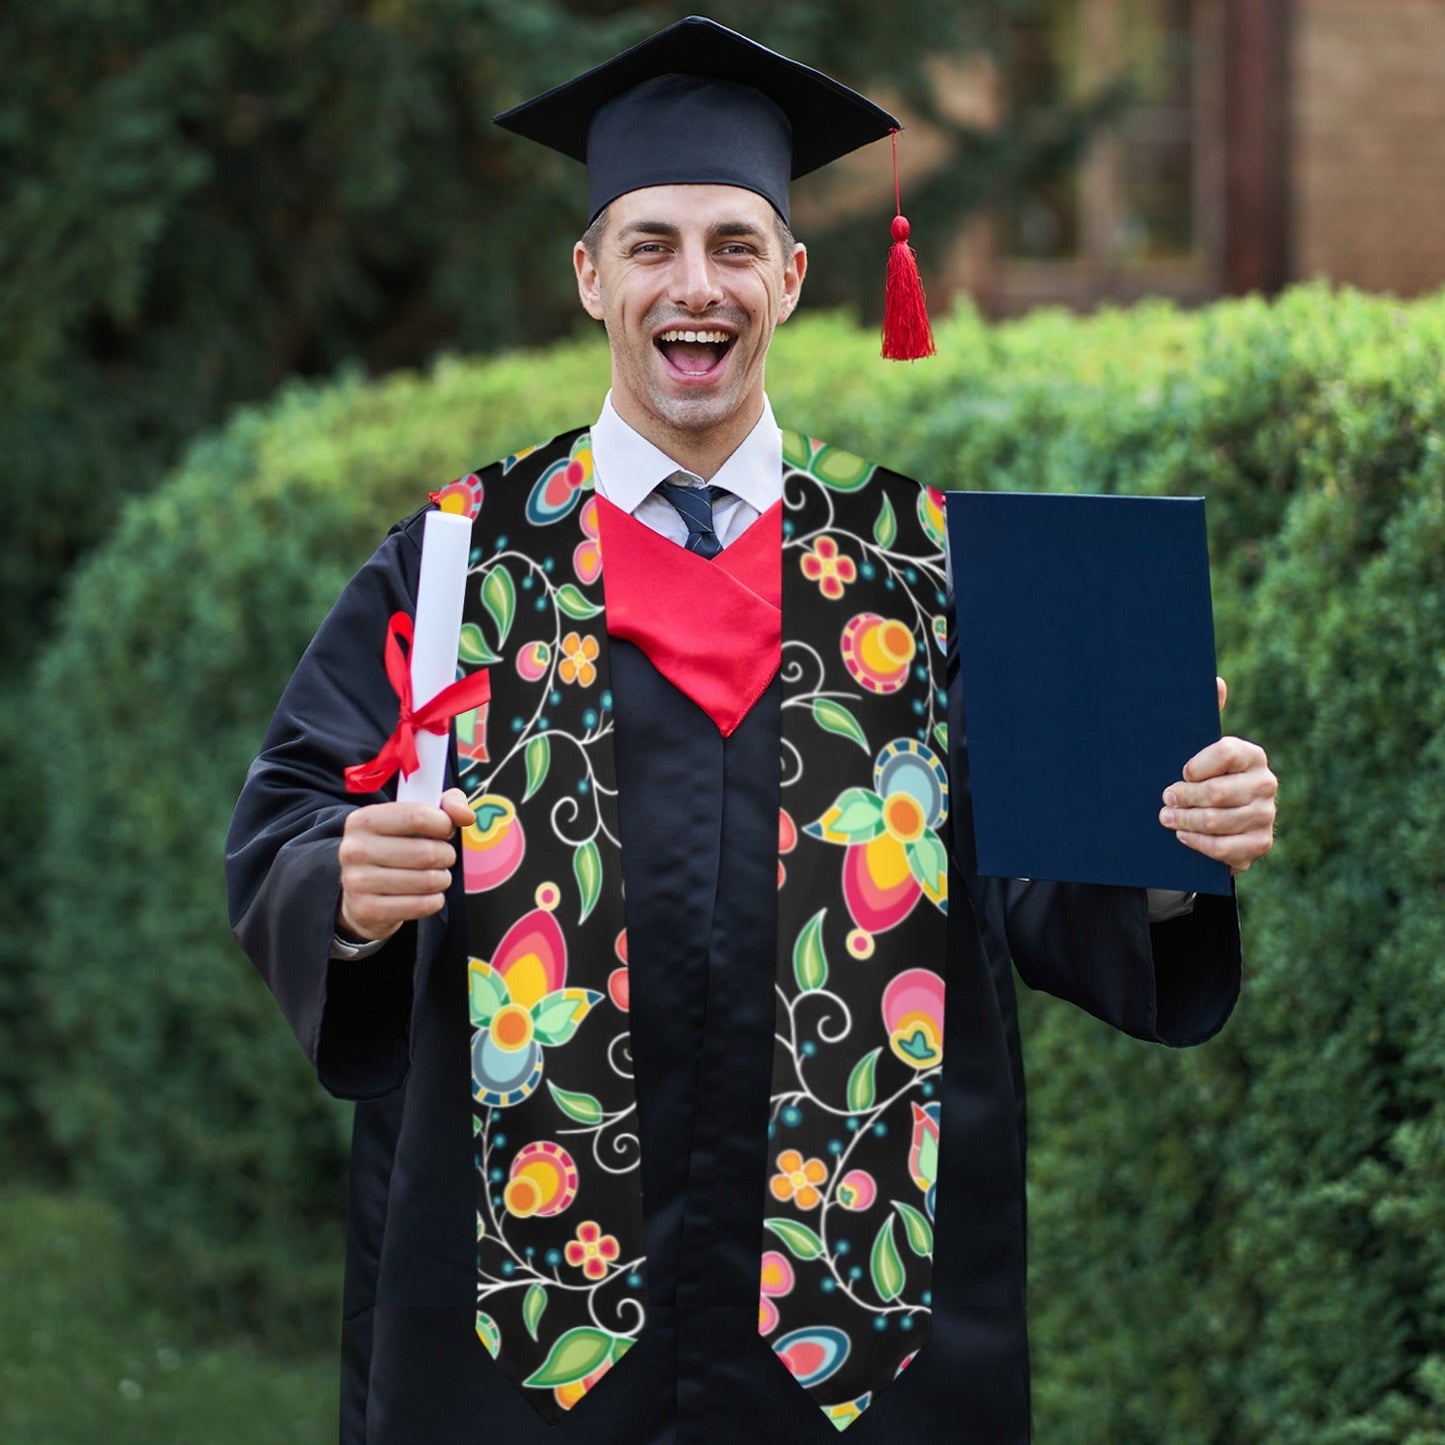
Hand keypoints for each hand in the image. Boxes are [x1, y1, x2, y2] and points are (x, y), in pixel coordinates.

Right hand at [336, 787, 475, 942]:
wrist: (361, 893)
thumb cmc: (395, 848)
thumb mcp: (414, 818)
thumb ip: (446, 806)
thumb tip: (466, 815)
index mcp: (363, 820)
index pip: (417, 816)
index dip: (443, 824)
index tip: (446, 830)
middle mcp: (354, 849)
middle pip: (426, 852)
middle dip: (446, 855)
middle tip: (443, 857)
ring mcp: (357, 882)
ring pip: (427, 881)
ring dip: (442, 879)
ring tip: (436, 876)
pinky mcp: (367, 910)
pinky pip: (421, 905)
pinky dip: (434, 901)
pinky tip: (428, 895)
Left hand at [1159, 678, 1276, 873]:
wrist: (1217, 820)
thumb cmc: (1202, 777)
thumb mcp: (1199, 748)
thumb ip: (1206, 715)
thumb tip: (1216, 681)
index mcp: (1251, 755)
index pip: (1225, 753)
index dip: (1196, 765)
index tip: (1180, 772)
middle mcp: (1265, 783)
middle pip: (1218, 793)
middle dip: (1183, 797)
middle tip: (1164, 799)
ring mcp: (1266, 815)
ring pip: (1217, 821)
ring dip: (1185, 821)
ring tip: (1166, 818)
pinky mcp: (1260, 844)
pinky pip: (1225, 848)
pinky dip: (1199, 843)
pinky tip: (1183, 836)